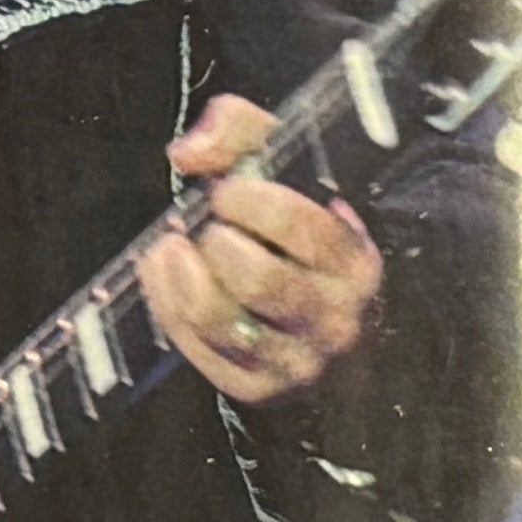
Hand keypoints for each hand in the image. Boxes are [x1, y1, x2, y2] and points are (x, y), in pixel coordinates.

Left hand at [139, 95, 381, 408]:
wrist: (326, 326)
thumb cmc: (299, 236)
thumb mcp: (290, 173)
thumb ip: (242, 133)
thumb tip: (188, 153)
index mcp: (356, 264)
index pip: (304, 229)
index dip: (251, 201)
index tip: (224, 190)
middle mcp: (335, 320)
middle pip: (257, 278)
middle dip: (216, 243)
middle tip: (207, 228)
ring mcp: (297, 362)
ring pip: (219, 320)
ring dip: (180, 275)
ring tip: (170, 247)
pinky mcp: (256, 388)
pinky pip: (196, 348)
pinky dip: (167, 304)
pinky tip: (165, 274)